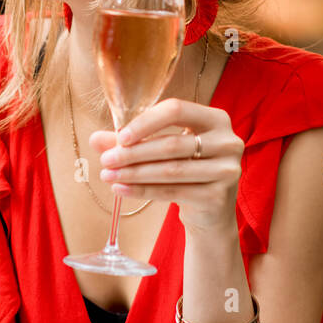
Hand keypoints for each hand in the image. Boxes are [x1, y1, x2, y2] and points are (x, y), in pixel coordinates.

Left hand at [90, 98, 243, 232]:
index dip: (146, 122)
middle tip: (106, 160)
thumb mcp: (162, 151)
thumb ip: (131, 141)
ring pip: (171, 170)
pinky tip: (121, 189)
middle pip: (172, 144)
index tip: (120, 137)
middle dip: (134, 153)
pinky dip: (143, 190)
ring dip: (134, 173)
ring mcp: (227, 170)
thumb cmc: (185, 171)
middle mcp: (227, 141)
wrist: (210, 212)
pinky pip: (173, 191)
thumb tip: (95, 139)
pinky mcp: (219, 196)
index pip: (176, 110)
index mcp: (216, 119)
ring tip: (108, 175)